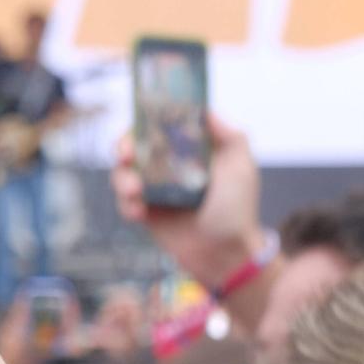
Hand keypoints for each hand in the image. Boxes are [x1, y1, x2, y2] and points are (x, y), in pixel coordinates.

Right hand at [112, 113, 265, 294]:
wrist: (227, 254)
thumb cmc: (238, 209)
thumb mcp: (241, 165)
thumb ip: (229, 135)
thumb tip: (205, 109)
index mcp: (189, 151)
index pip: (160, 126)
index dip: (146, 120)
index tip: (141, 121)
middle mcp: (169, 167)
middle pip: (134, 146)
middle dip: (123, 146)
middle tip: (126, 154)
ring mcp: (155, 190)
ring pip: (123, 173)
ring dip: (122, 177)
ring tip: (135, 191)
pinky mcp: (146, 214)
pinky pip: (125, 202)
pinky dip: (126, 204)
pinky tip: (138, 211)